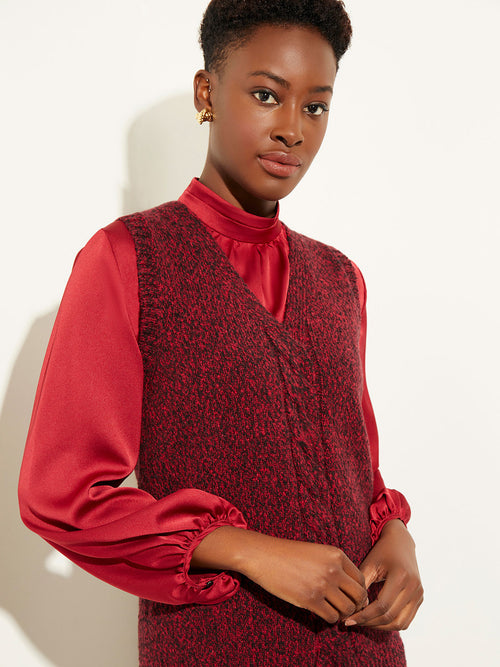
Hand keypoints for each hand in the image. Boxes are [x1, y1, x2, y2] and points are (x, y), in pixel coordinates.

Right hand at [191, 527, 367, 623]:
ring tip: (332, 611)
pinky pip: (331, 617)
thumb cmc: (288, 554)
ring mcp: (322, 585)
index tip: (351, 597)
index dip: (359, 591)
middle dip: (355, 605)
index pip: (360, 578)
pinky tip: (322, 613)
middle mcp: (333, 569)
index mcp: (336, 555)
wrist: (264, 556)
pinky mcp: (310, 600)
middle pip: (359, 596)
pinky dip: (330, 619)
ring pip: (347, 609)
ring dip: (342, 613)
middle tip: (345, 608)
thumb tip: (350, 589)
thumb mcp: (316, 552)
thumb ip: (334, 566)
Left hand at [344, 519, 422, 630]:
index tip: (348, 620)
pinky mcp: (420, 598)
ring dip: (380, 627)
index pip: (381, 606)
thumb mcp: (370, 564)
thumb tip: (356, 610)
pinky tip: (375, 619)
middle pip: (390, 617)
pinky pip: (406, 620)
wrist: (400, 542)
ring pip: (400, 623)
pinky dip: (390, 624)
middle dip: (369, 623)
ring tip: (363, 622)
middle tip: (352, 622)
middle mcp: (414, 587)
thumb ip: (362, 585)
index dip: (363, 616)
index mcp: (401, 576)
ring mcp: (419, 594)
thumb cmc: (381, 552)